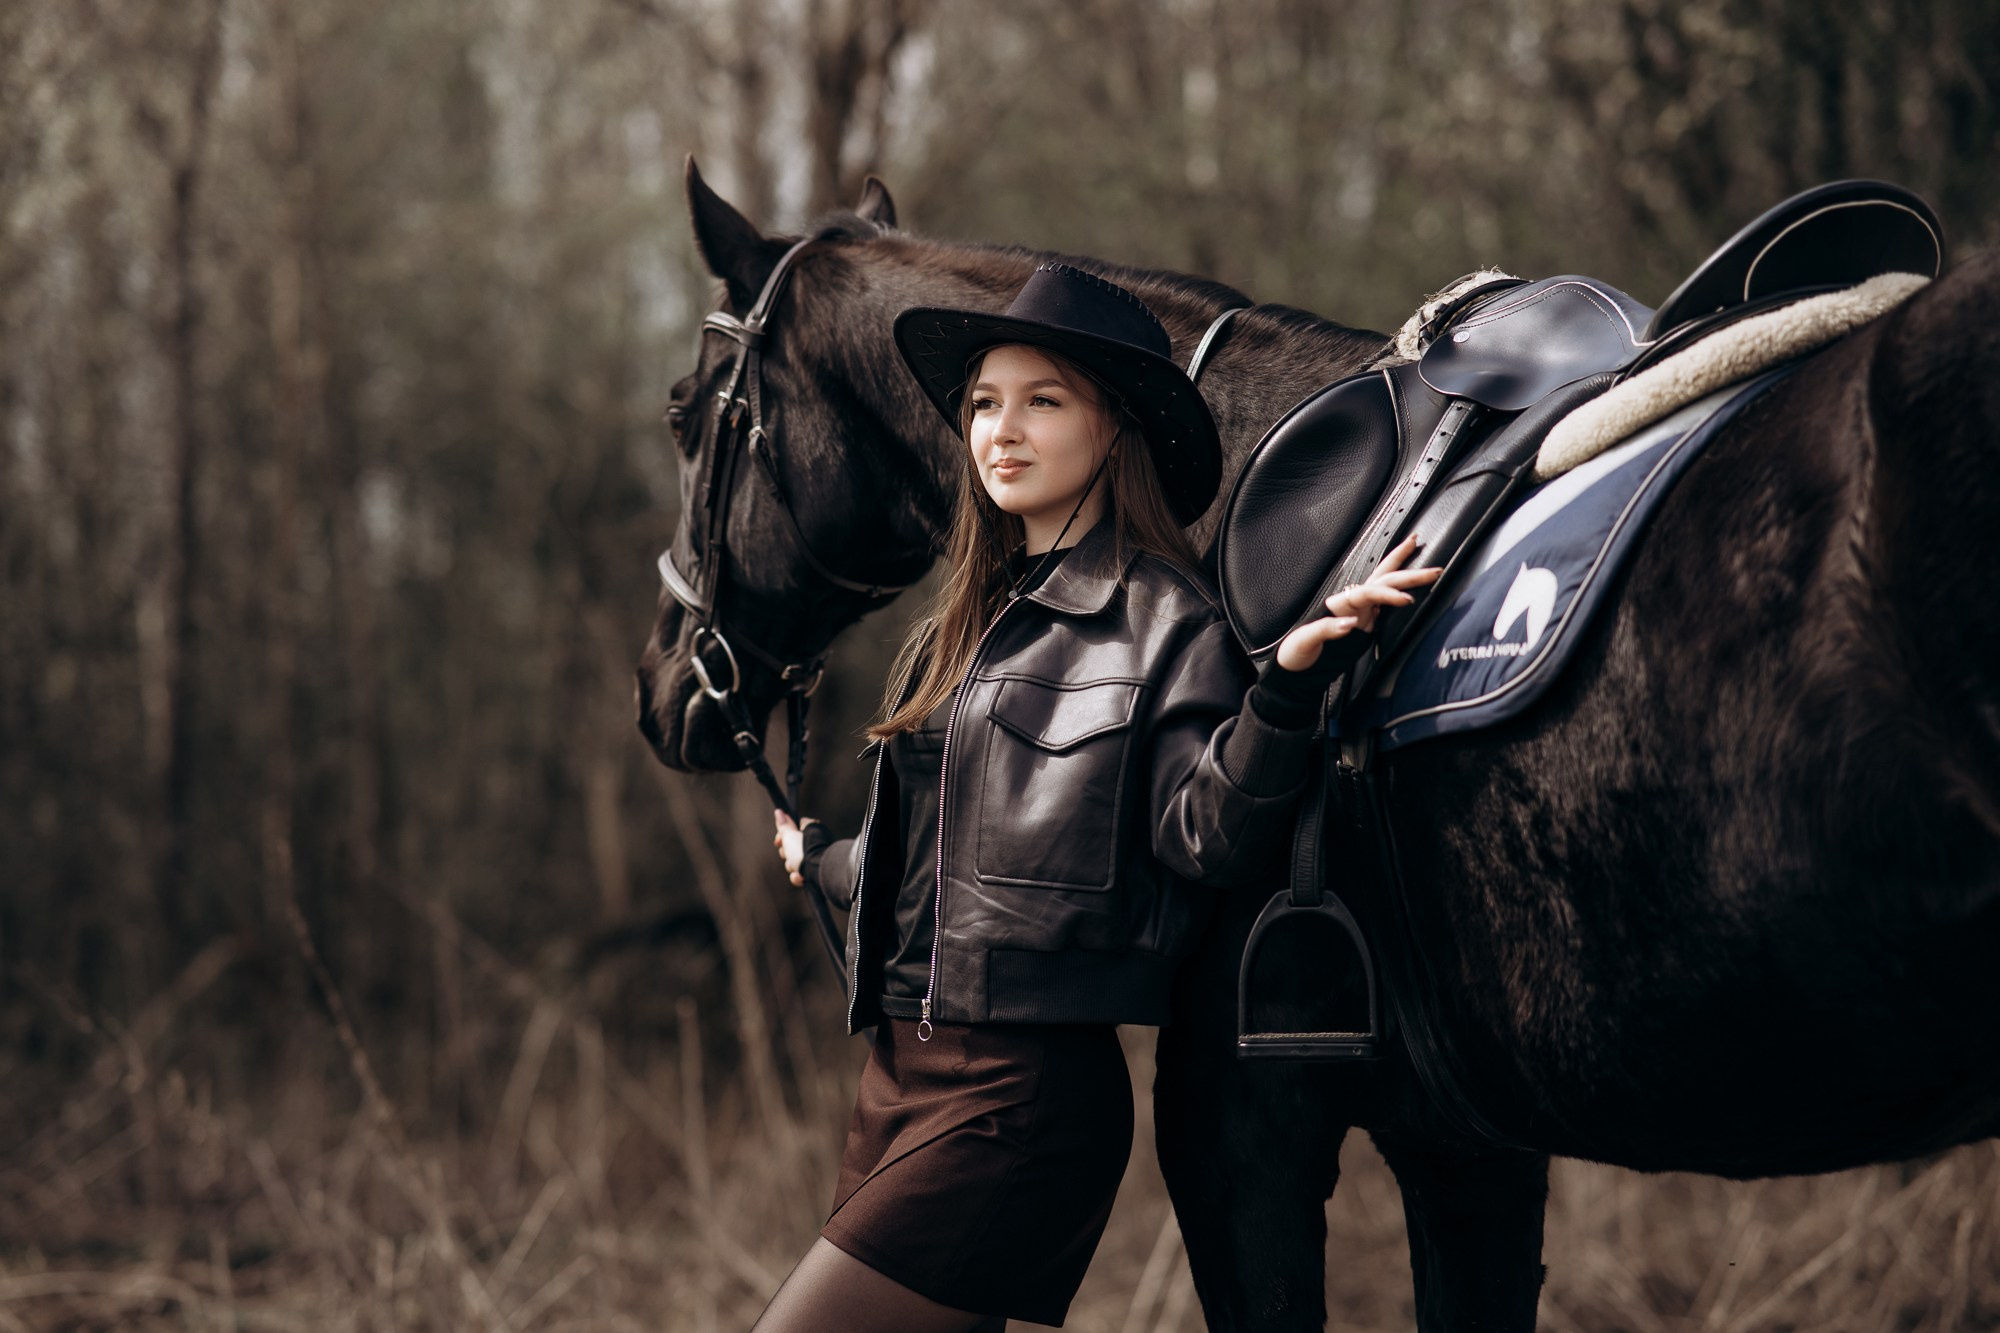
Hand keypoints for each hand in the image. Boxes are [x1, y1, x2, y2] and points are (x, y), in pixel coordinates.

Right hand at [773, 809, 818, 887]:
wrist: (818, 873)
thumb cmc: (804, 852)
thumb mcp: (789, 836)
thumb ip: (783, 825)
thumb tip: (779, 811)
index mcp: (811, 830)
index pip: (793, 828)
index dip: (783, 836)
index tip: (779, 841)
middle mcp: (814, 843)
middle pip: (791, 847)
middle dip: (787, 854)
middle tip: (788, 854)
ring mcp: (815, 858)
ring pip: (795, 862)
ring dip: (792, 867)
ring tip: (797, 867)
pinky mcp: (815, 872)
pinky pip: (801, 874)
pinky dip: (799, 876)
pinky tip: (801, 876)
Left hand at [1275, 533, 1443, 672]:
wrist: (1293, 669)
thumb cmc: (1296, 654)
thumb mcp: (1304, 642)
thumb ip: (1325, 630)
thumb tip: (1351, 622)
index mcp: (1338, 606)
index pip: (1370, 593)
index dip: (1388, 594)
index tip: (1407, 600)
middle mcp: (1351, 606)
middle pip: (1383, 582)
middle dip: (1408, 574)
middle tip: (1434, 570)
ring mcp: (1360, 614)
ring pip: (1386, 587)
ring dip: (1407, 576)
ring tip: (1429, 568)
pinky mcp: (1364, 626)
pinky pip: (1386, 605)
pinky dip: (1401, 594)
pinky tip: (1413, 588)